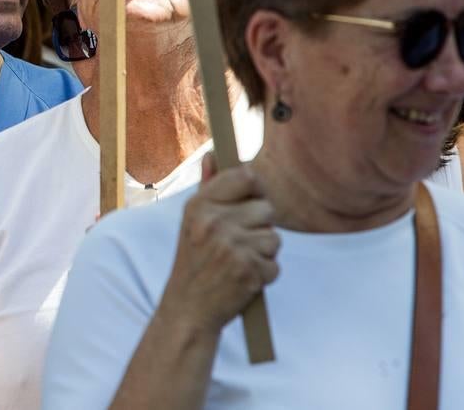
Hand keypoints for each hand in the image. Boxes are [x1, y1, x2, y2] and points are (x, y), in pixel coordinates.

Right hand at [158, 154, 279, 334]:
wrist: (188, 307)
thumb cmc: (193, 261)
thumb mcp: (191, 221)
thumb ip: (207, 187)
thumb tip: (213, 154)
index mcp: (199, 205)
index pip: (245, 177)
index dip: (254, 189)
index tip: (249, 201)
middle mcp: (214, 222)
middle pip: (266, 208)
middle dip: (259, 226)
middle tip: (238, 242)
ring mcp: (232, 246)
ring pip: (273, 238)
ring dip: (263, 252)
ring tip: (239, 261)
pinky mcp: (249, 271)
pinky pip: (275, 264)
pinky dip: (264, 274)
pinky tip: (243, 279)